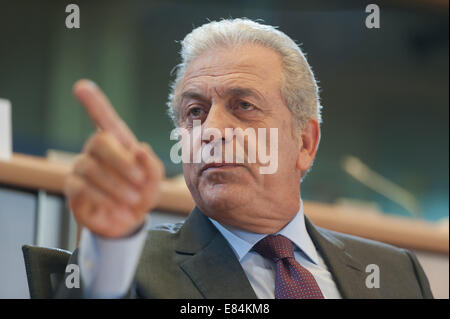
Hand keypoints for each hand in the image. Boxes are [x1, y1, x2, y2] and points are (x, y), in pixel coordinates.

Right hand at [64, 79, 164, 237]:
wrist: (128, 221)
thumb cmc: (141, 193)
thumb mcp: (154, 180)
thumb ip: (152, 165)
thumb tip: (139, 150)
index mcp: (117, 144)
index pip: (103, 119)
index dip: (94, 103)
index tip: (81, 86)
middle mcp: (95, 151)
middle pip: (99, 141)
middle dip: (121, 162)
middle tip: (139, 181)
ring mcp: (82, 168)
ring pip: (91, 168)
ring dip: (116, 185)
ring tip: (133, 200)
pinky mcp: (73, 189)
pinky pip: (81, 187)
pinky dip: (104, 198)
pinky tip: (118, 209)